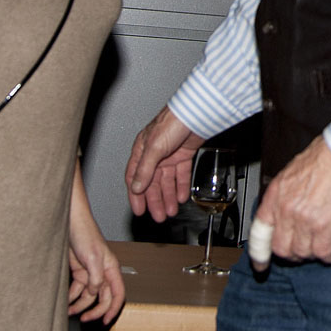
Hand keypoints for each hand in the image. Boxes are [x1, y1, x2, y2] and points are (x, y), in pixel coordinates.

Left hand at [68, 240, 124, 323]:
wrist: (70, 223)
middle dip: (94, 311)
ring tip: (70, 312)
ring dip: (80, 306)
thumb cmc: (85, 234)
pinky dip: (72, 297)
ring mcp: (90, 273)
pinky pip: (77, 290)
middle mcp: (102, 272)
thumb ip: (96, 278)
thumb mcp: (93, 257)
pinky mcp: (79, 271)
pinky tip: (65, 302)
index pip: (118, 294)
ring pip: (88, 296)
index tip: (106, 321)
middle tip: (84, 319)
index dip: (114, 309)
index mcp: (111, 269)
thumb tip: (93, 293)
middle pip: (103, 298)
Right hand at [125, 106, 203, 221]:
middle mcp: (154, 154)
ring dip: (168, 196)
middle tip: (159, 216)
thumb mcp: (154, 148)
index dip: (136, 195)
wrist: (195, 114)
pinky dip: (181, 186)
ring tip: (171, 211)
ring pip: (167, 181)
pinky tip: (181, 197)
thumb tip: (136, 188)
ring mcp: (169, 155)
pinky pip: (181, 174)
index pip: (135, 177)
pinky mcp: (184, 155)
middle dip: (155, 200)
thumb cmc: (172, 122)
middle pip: (152, 182)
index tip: (139, 210)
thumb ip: (145, 169)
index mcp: (142, 150)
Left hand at [252, 136, 330, 270]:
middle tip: (301, 252)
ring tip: (319, 248)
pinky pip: (322, 252)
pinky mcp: (324, 225)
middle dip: (291, 255)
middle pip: (281, 248)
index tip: (261, 265)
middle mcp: (286, 209)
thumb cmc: (323, 158)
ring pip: (302, 253)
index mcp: (276, 195)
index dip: (259, 253)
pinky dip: (328, 256)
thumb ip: (284, 196)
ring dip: (311, 255)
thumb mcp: (291, 173)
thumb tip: (283, 213)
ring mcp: (304, 219)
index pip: (260, 231)